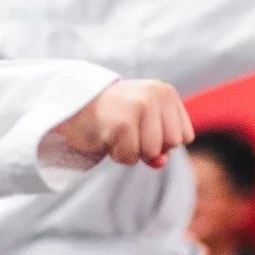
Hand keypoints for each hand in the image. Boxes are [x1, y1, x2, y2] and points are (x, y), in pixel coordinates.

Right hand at [54, 80, 193, 167]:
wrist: (71, 104)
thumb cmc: (110, 115)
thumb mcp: (141, 126)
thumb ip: (158, 145)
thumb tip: (160, 162)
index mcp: (165, 92)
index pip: (184, 136)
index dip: (162, 141)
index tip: (141, 128)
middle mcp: (155, 95)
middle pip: (170, 145)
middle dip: (148, 147)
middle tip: (125, 130)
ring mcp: (140, 107)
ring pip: (151, 153)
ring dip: (130, 151)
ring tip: (113, 132)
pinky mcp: (123, 123)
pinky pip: (130, 157)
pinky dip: (117, 155)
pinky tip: (105, 137)